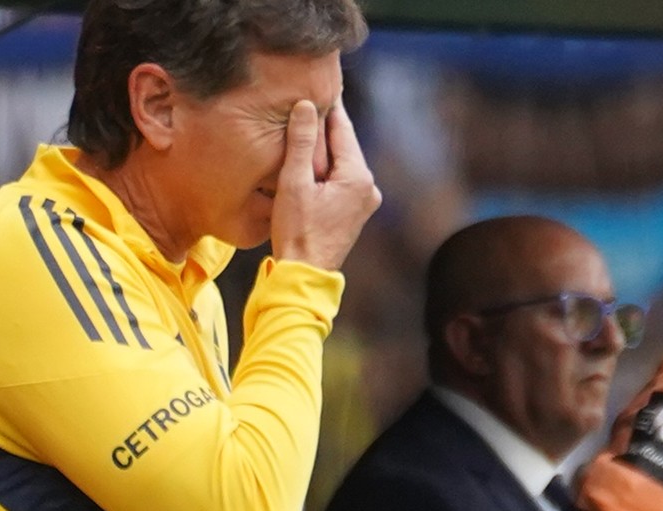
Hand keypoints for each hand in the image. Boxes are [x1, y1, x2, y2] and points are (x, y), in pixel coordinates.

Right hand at [271, 99, 381, 269]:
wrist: (304, 273)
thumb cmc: (297, 231)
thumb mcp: (294, 182)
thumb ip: (301, 142)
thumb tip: (306, 106)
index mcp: (358, 176)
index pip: (342, 130)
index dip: (329, 107)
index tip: (321, 85)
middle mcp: (368, 187)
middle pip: (344, 146)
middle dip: (325, 129)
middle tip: (309, 102)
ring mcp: (365, 201)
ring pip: (343, 163)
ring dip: (324, 151)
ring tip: (304, 130)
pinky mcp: (355, 212)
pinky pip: (342, 180)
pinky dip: (327, 170)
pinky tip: (309, 165)